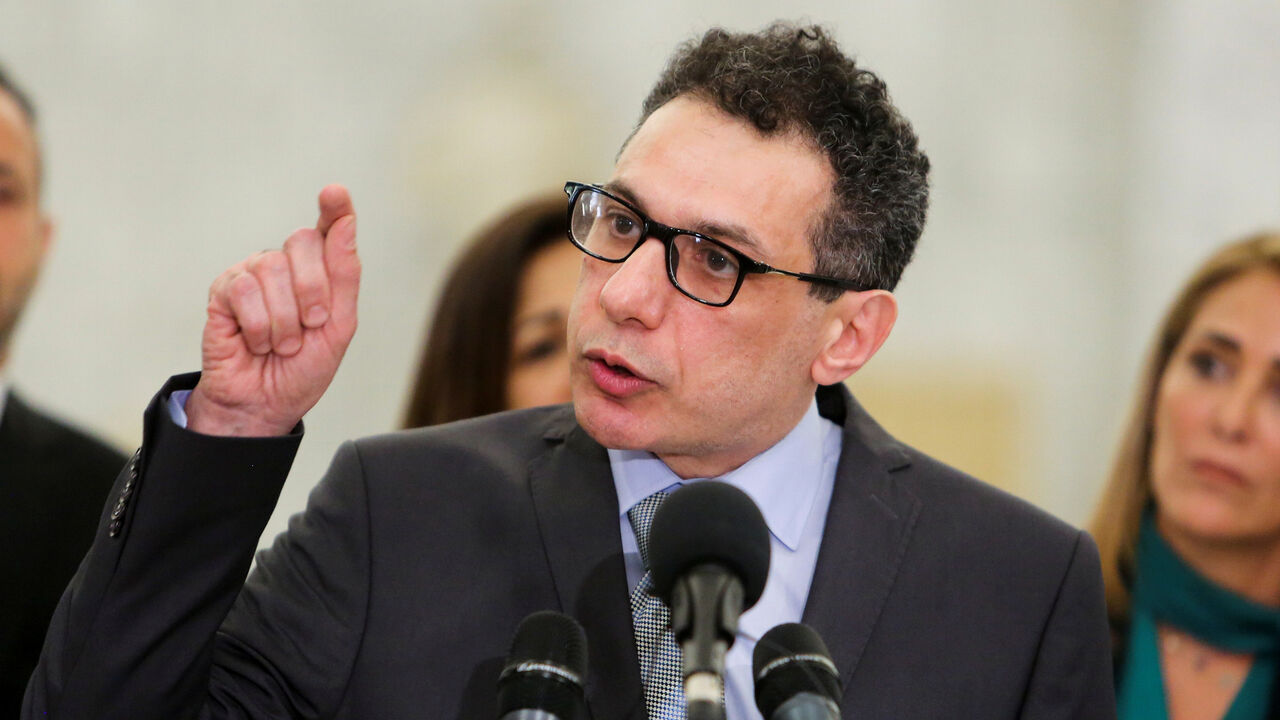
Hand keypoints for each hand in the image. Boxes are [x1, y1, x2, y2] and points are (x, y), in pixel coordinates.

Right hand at [185, 185, 359, 435]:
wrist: (265, 404)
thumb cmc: (302, 368)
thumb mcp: (338, 326)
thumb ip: (344, 274)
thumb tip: (345, 222)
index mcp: (319, 273)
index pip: (328, 230)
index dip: (334, 209)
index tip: (334, 193)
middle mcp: (285, 266)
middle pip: (303, 243)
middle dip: (313, 292)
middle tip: (310, 327)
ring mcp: (253, 274)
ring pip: (273, 269)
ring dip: (285, 320)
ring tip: (282, 344)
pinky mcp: (224, 290)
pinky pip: (245, 289)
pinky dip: (259, 326)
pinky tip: (256, 343)